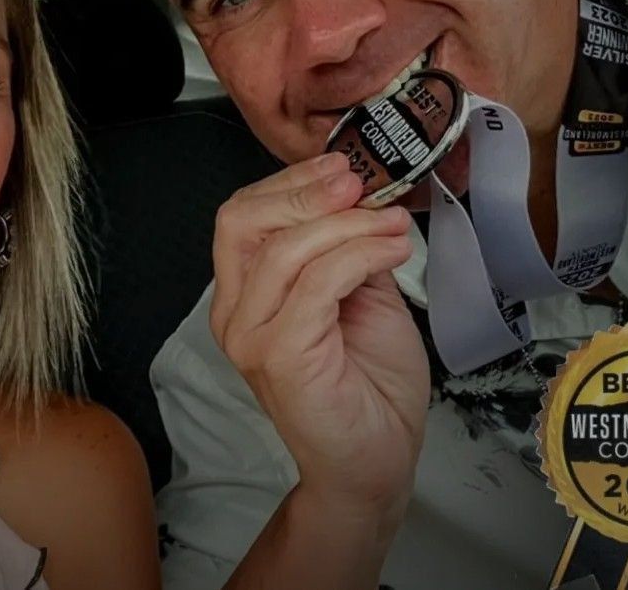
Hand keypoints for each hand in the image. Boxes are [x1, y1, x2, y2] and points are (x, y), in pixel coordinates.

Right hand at [210, 153, 429, 520]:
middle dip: (303, 190)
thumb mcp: (359, 291)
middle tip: (358, 182)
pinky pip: (317, 283)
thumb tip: (360, 192)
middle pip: (241, 220)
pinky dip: (359, 254)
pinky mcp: (280, 357)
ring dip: (348, 224)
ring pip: (284, 249)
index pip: (241, 214)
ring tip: (392, 225)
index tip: (342, 165)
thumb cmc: (367, 382)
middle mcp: (235, 313)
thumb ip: (347, 244)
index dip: (290, 181)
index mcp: (244, 292)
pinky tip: (391, 250)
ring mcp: (251, 337)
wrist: (376, 461)